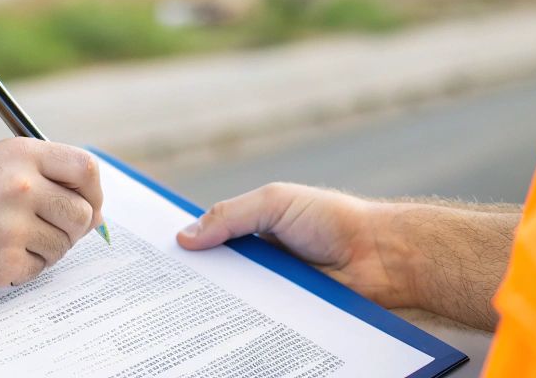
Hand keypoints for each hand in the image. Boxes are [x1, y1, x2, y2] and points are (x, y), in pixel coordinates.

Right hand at [0, 138, 104, 296]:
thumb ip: (43, 177)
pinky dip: (21, 269)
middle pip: (82, 213)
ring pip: (62, 245)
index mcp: (21, 155)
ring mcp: (11, 225)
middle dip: (72, 228)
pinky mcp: (1, 261)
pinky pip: (37, 269)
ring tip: (8, 241)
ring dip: (44, 250)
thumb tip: (95, 211)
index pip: (85, 168)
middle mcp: (20, 185)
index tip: (91, 205)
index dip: (94, 191)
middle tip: (48, 231)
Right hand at [176, 183, 412, 306]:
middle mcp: (261, 261)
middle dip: (192, 283)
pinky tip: (221, 333)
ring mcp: (274, 289)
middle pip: (217, 275)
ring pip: (235, 302)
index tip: (154, 260)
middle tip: (159, 296)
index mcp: (254, 228)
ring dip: (215, 307)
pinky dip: (243, 327)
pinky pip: (260, 323)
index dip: (186, 248)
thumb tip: (185, 237)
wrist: (381, 255)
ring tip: (181, 318)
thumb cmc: (333, 219)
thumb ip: (231, 215)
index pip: (211, 239)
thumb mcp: (276, 202)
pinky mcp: (288, 315)